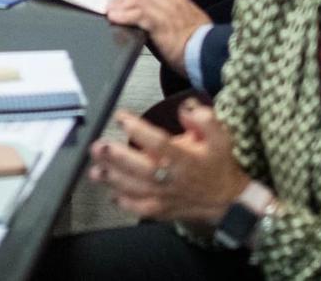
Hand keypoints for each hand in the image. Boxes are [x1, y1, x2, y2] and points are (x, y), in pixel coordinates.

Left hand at [89, 105, 249, 227]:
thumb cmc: (219, 164)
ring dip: (112, 179)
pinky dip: (123, 202)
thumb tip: (186, 109)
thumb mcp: (221, 137)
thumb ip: (205, 120)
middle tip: (98, 146)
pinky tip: (111, 193)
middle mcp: (172, 179)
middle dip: (116, 158)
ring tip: (95, 169)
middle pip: (140, 169)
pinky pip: (138, 208)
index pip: (159, 143)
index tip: (121, 117)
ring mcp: (165, 197)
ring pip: (134, 189)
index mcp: (185, 159)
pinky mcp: (161, 210)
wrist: (226, 200)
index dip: (139, 130)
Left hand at [106, 0, 207, 79]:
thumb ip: (171, 21)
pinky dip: (124, 14)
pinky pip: (138, 13)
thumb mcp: (187, 28)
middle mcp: (173, 2)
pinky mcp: (161, 22)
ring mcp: (167, 10)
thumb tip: (151, 25)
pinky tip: (115, 18)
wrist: (209, 54)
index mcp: (181, 2)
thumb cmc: (200, 47)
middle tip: (113, 4)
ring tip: (110, 11)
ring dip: (121, 4)